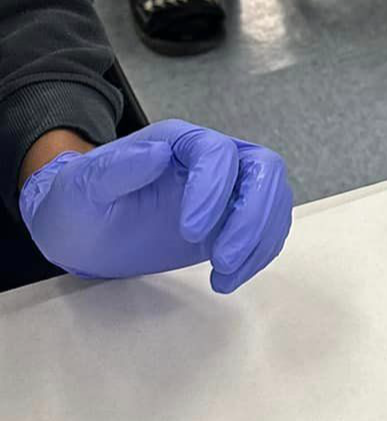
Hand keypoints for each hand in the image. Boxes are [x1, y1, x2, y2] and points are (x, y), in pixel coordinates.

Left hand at [19, 119, 292, 289]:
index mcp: (178, 142)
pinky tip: (227, 278)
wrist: (86, 233)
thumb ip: (115, 169)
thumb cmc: (79, 206)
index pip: (217, 152)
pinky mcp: (234, 218)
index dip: (214, 189)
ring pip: (273, 197)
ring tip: (224, 275)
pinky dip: (259, 254)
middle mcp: (213, 158)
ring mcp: (229, 188)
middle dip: (252, 215)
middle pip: (263, 168)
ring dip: (259, 238)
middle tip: (222, 259)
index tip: (191, 232)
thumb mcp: (82, 188)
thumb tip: (158, 153)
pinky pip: (268, 228)